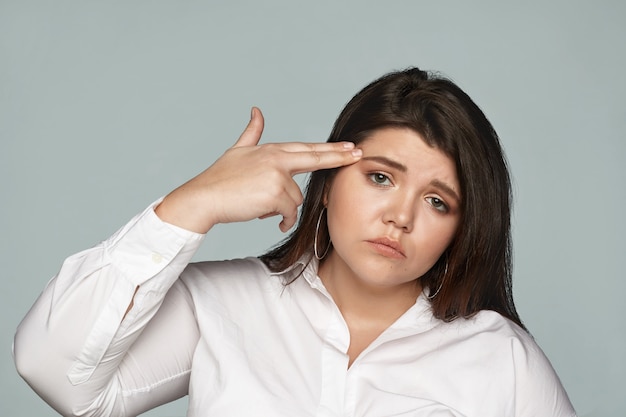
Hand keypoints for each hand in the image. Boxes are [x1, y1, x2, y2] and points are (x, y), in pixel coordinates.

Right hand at [155, 107, 361, 232]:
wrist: (204, 198)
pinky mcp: (275, 194)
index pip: (307, 148)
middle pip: (315, 158)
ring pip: (297, 198)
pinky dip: (282, 219)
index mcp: (271, 150)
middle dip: (339, 156)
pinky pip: (289, 212)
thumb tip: (257, 110)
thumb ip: (252, 132)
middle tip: (359, 154)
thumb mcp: (238, 150)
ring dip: (284, 208)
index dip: (330, 149)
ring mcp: (277, 175)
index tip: (350, 146)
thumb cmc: (220, 178)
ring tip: (263, 207)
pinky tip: (269, 218)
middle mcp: (276, 159)